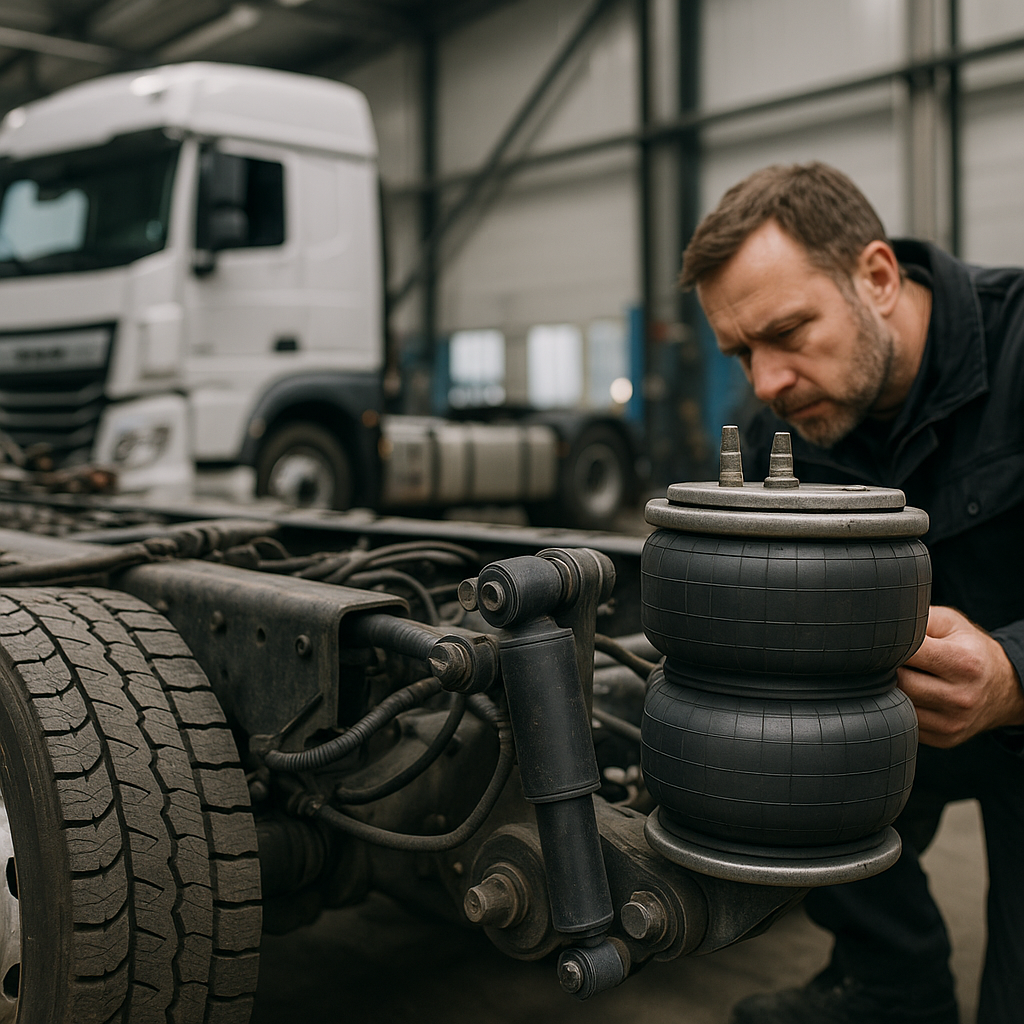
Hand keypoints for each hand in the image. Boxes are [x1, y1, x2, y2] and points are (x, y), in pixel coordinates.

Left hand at [897, 606, 1023, 747]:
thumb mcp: (951, 624)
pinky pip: (906, 722)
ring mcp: (952, 723)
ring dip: (891, 690)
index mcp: (964, 663)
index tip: (884, 641)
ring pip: (899, 705)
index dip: (891, 645)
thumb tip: (885, 622)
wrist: (1003, 688)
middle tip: (885, 659)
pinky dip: (900, 708)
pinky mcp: (943, 739)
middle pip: (900, 682)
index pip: (910, 653)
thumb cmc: (970, 649)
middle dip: (887, 669)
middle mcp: (961, 697)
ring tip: (899, 675)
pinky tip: (909, 694)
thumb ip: (919, 618)